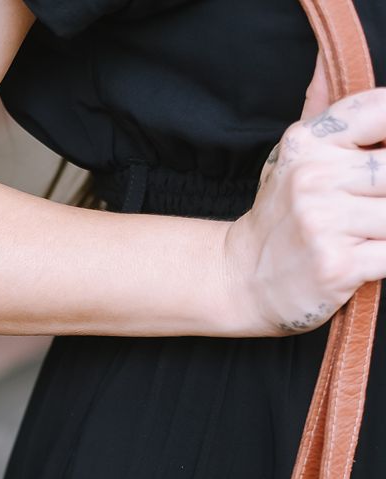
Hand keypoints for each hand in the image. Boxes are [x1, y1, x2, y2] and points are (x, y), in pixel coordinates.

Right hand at [226, 54, 385, 335]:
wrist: (241, 280)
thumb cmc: (277, 218)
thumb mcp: (290, 157)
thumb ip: (320, 113)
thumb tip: (326, 64)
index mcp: (308, 143)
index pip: (379, 110)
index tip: (376, 161)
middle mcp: (314, 178)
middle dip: (383, 192)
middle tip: (368, 204)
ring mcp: (325, 223)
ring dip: (383, 227)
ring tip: (365, 233)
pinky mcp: (338, 266)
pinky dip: (384, 256)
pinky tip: (366, 256)